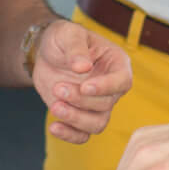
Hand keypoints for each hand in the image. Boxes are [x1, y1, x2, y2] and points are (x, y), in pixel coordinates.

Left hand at [33, 20, 133, 143]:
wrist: (46, 54)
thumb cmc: (62, 39)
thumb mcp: (68, 34)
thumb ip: (76, 48)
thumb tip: (84, 67)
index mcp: (116, 63)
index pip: (122, 81)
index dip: (106, 87)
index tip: (85, 87)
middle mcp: (111, 87)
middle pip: (106, 104)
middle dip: (80, 100)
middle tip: (58, 88)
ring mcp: (97, 104)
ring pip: (97, 124)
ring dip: (76, 119)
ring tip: (55, 107)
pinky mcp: (81, 116)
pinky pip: (83, 135)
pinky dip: (69, 135)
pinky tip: (54, 127)